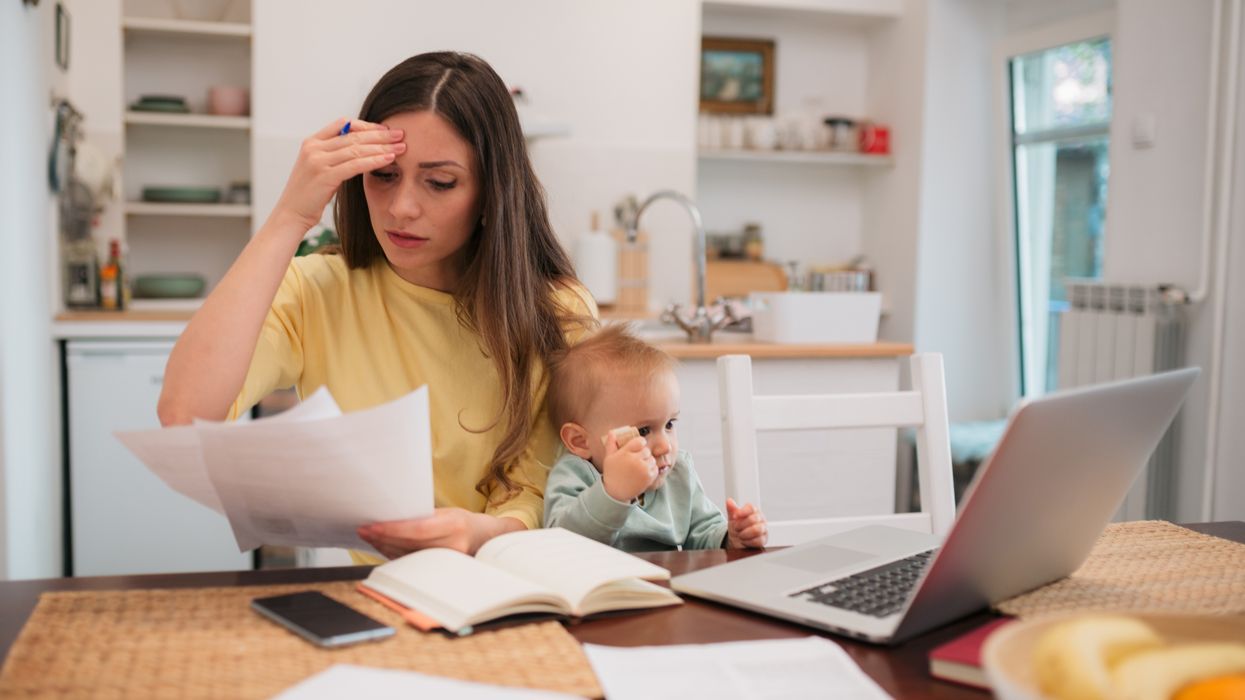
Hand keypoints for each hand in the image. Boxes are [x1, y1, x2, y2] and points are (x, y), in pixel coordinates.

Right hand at [271, 117, 405, 231]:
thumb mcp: (319, 168)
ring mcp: (318, 161)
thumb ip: (335, 155)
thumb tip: (361, 148)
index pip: (343, 124)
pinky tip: (389, 159)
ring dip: (382, 147)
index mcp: (312, 142)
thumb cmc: (309, 194)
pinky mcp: (325, 176)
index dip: (366, 125)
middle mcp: (314, 148)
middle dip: (380, 135)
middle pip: (353, 135)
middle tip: (401, 134)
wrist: (291, 214)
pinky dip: (374, 160)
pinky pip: (355, 165)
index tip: (385, 130)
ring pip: (357, 149)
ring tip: (401, 147)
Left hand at [356, 508, 522, 557]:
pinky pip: (412, 563)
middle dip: (383, 538)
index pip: (417, 529)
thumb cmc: (464, 522)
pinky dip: (394, 555)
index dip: (392, 529)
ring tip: (369, 536)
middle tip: (364, 529)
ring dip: (385, 547)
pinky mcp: (441, 571)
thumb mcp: (448, 513)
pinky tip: (383, 546)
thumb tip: (392, 516)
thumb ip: (424, 516)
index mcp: (455, 526)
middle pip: (409, 544)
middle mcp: (453, 546)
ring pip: (408, 556)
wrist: (487, 540)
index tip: (372, 526)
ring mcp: (447, 561)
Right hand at [601, 433, 657, 502]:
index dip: (640, 443)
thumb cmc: (612, 473)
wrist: (616, 493)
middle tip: (637, 460)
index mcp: (626, 453)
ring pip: (652, 459)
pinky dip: (651, 470)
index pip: (640, 441)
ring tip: (639, 467)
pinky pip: (655, 468)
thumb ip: (611, 444)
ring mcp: (643, 469)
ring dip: (648, 462)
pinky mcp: (649, 477)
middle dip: (643, 454)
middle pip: (647, 450)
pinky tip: (643, 473)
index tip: (637, 447)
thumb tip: (612, 432)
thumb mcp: (609, 458)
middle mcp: (635, 460)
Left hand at [725, 498, 767, 548]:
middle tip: (736, 528)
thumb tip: (729, 501)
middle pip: (753, 519)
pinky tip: (745, 540)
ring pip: (757, 530)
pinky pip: (758, 541)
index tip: (734, 516)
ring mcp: (763, 529)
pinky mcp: (764, 539)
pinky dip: (748, 541)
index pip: (751, 508)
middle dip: (741, 525)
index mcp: (753, 511)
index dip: (742, 512)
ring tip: (740, 535)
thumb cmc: (738, 527)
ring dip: (745, 534)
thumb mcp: (733, 518)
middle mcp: (760, 518)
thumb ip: (731, 509)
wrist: (738, 540)